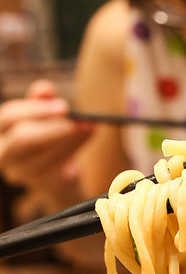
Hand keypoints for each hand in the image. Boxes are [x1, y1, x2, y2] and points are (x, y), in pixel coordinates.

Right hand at [0, 80, 92, 194]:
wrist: (60, 176)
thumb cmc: (48, 139)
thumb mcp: (45, 116)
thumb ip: (43, 100)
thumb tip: (45, 89)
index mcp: (0, 133)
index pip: (9, 117)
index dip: (35, 109)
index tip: (63, 106)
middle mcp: (5, 155)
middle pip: (22, 138)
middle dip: (51, 127)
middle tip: (74, 120)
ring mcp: (22, 173)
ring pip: (46, 152)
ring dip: (70, 137)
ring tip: (88, 125)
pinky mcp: (43, 184)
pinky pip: (60, 164)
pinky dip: (77, 148)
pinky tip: (88, 134)